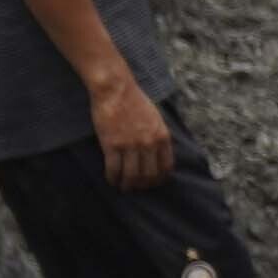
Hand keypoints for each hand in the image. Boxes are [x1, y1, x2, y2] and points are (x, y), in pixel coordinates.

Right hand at [85, 67, 176, 184]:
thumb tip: (159, 154)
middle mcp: (149, 144)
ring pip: (131, 176)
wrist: (115, 89)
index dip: (159, 178)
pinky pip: (114, 169)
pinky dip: (112, 178)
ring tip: (123, 187)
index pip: (166, 167)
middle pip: (149, 175)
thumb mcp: (156, 118)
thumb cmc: (134, 100)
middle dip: (143, 185)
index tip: (153, 182)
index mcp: (162, 137)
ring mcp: (131, 145)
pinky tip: (111, 180)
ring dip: (127, 185)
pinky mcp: (112, 145)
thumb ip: (158, 136)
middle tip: (136, 188)